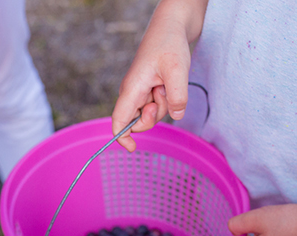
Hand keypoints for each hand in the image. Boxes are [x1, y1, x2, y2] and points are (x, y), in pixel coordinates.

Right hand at [111, 0, 206, 150]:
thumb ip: (177, 96)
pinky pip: (161, 103)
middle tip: (164, 96)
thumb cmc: (169, 43)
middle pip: (139, 121)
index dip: (122, 138)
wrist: (172, 25)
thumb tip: (176, 115)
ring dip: (165, 103)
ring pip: (153, 113)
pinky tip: (171, 81)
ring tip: (169, 81)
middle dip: (154, 116)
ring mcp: (143, 91)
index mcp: (132, 89)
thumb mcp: (178, 69)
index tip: (133, 148)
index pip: (119, 120)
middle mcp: (134, 92)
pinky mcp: (152, 88)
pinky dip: (169, 97)